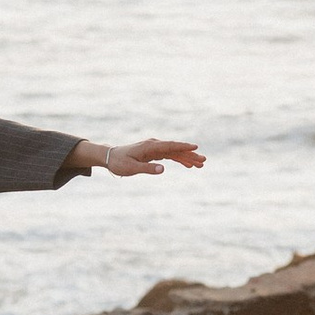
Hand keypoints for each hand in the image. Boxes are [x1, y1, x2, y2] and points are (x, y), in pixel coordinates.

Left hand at [75, 138, 205, 178]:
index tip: (196, 147)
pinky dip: (179, 159)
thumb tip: (163, 169)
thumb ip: (147, 168)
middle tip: (203, 161)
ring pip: (175, 152)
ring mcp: (155, 148)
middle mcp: (154, 145)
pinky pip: (170, 156)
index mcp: (150, 146)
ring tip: (200, 165)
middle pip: (176, 149)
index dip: (183, 147)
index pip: (170, 146)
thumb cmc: (119, 163)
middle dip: (190, 154)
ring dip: (187, 158)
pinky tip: (188, 165)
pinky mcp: (155, 153)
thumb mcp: (131, 168)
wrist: (110, 157)